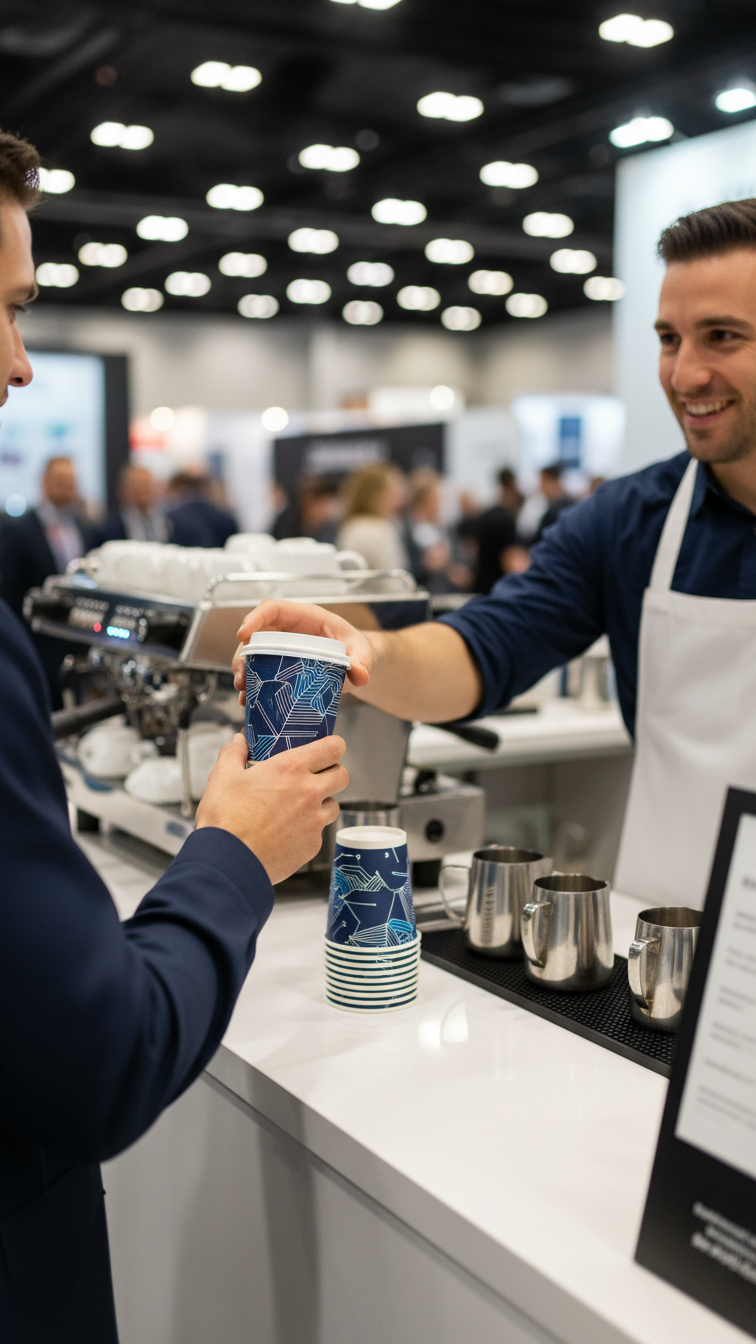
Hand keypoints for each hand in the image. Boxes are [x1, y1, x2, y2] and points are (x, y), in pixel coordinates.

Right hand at [195, 733, 348, 883]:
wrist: (229, 862)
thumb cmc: (226, 819)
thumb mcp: (223, 777)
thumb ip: (233, 754)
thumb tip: (238, 742)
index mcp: (291, 769)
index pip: (333, 747)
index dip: (334, 745)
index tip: (327, 748)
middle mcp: (309, 793)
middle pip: (342, 775)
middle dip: (332, 773)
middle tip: (314, 777)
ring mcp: (314, 821)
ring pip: (334, 806)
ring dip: (322, 804)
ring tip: (298, 808)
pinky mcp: (312, 845)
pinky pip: (319, 832)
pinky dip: (308, 830)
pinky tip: (287, 833)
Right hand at [232, 599, 373, 704]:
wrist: (356, 663)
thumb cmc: (356, 648)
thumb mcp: (363, 651)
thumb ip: (363, 660)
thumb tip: (360, 674)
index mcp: (305, 617)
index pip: (273, 608)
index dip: (255, 617)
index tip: (243, 634)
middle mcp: (288, 630)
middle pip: (256, 634)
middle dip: (243, 654)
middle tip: (241, 676)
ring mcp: (281, 647)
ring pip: (253, 654)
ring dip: (244, 672)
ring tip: (243, 692)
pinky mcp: (279, 664)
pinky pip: (259, 671)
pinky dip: (252, 685)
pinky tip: (248, 700)